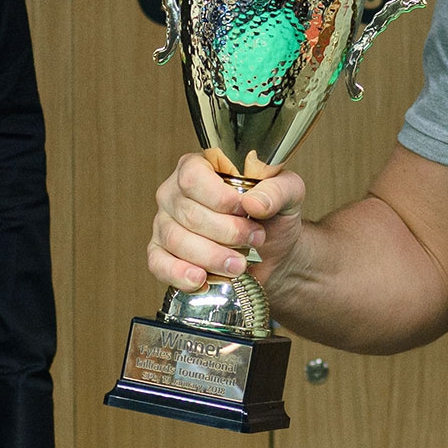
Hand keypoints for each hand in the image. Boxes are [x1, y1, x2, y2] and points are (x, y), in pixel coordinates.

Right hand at [148, 152, 307, 294]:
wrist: (272, 254)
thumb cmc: (273, 216)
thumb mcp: (288, 195)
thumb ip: (277, 191)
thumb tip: (254, 202)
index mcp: (200, 167)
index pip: (193, 177)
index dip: (219, 198)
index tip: (245, 211)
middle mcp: (175, 193)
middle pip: (188, 213)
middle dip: (226, 233)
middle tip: (254, 240)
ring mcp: (165, 223)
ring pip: (176, 240)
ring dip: (212, 257)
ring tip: (239, 264)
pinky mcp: (161, 254)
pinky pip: (159, 264)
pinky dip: (179, 274)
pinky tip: (201, 279)